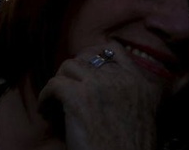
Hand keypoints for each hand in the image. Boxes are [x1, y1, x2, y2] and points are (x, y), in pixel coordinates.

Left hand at [37, 42, 164, 149]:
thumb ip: (131, 94)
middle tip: (66, 89)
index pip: (114, 50)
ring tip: (54, 101)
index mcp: (140, 83)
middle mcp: (121, 78)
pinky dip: (45, 97)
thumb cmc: (129, 149)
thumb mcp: (143, 116)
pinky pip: (54, 84)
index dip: (94, 55)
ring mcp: (99, 84)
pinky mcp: (78, 97)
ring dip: (59, 82)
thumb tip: (108, 86)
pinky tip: (45, 110)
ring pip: (68, 67)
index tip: (84, 69)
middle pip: (87, 57)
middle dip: (74, 71)